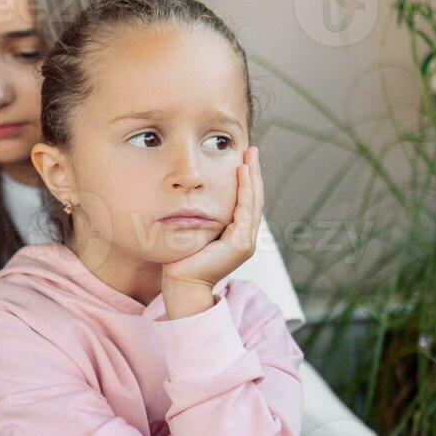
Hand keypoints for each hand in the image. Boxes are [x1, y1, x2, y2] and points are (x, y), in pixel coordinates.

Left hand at [160, 146, 263, 315]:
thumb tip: (192, 198)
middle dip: (254, 173)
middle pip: (254, 198)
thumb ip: (201, 219)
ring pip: (253, 202)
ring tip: (250, 156)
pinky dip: (245, 190)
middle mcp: (245, 238)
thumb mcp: (194, 233)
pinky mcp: (240, 244)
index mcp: (236, 235)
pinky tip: (242, 173)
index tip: (244, 158)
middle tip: (252, 150)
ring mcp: (245, 242)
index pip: (246, 202)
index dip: (247, 180)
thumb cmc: (181, 261)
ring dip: (252, 177)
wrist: (182, 285)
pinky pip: (245, 210)